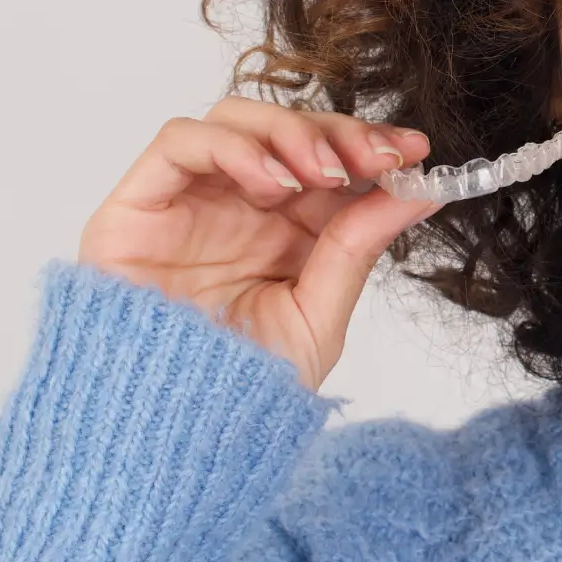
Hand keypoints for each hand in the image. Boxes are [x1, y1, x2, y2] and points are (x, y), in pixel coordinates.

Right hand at [76, 94, 436, 390]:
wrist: (167, 442)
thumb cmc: (237, 391)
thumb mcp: (317, 316)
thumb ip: (360, 247)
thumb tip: (424, 191)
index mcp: (284, 231)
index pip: (330, 159)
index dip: (372, 144)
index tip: (415, 150)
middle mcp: (236, 207)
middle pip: (287, 129)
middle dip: (339, 133)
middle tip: (378, 158)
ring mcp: (187, 202)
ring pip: (236, 119)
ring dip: (291, 132)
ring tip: (326, 174)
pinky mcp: (136, 207)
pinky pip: (180, 142)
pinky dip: (233, 146)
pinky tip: (273, 183)